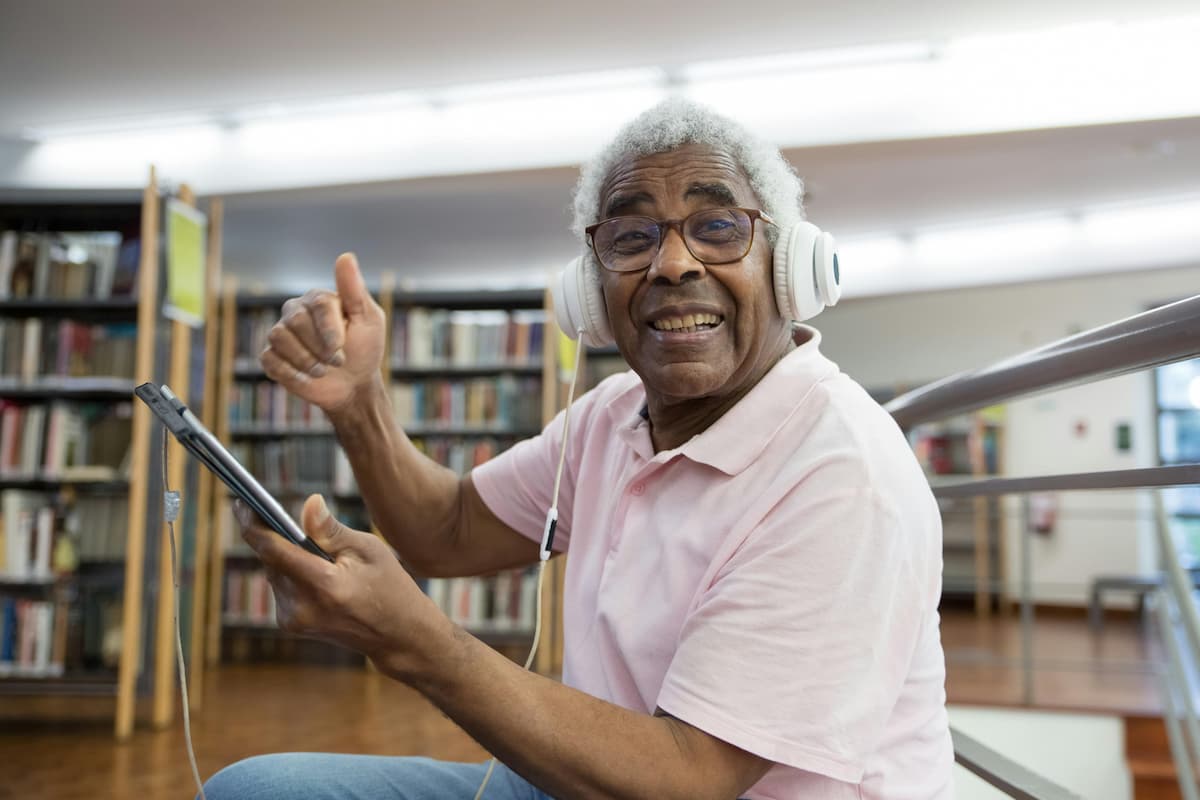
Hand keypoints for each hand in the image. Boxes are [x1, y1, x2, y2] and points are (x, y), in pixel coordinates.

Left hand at [235, 495, 448, 679]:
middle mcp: (302, 606)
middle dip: (274, 535)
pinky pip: (280, 586)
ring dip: (285, 555)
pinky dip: (290, 572)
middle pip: (270, 559)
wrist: (396, 635)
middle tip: (280, 512)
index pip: (273, 550)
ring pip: (273, 572)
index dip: (253, 524)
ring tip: (315, 550)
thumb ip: (331, 530)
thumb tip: (308, 503)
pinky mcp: (291, 624)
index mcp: (323, 586)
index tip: (241, 503)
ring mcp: (294, 619)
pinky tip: (314, 571)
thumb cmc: (389, 587)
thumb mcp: (368, 549)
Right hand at [261, 253, 385, 413]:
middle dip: (320, 348)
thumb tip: (346, 256)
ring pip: (279, 338)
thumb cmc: (364, 348)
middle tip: (338, 361)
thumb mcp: (369, 320)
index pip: (318, 304)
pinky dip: (292, 374)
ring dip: (306, 361)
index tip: (341, 346)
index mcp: (319, 298)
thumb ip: (355, 290)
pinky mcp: (271, 355)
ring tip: (323, 369)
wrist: (353, 384)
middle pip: (296, 321)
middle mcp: (295, 310)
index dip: (329, 329)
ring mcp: (281, 332)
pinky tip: (308, 377)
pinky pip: (270, 360)